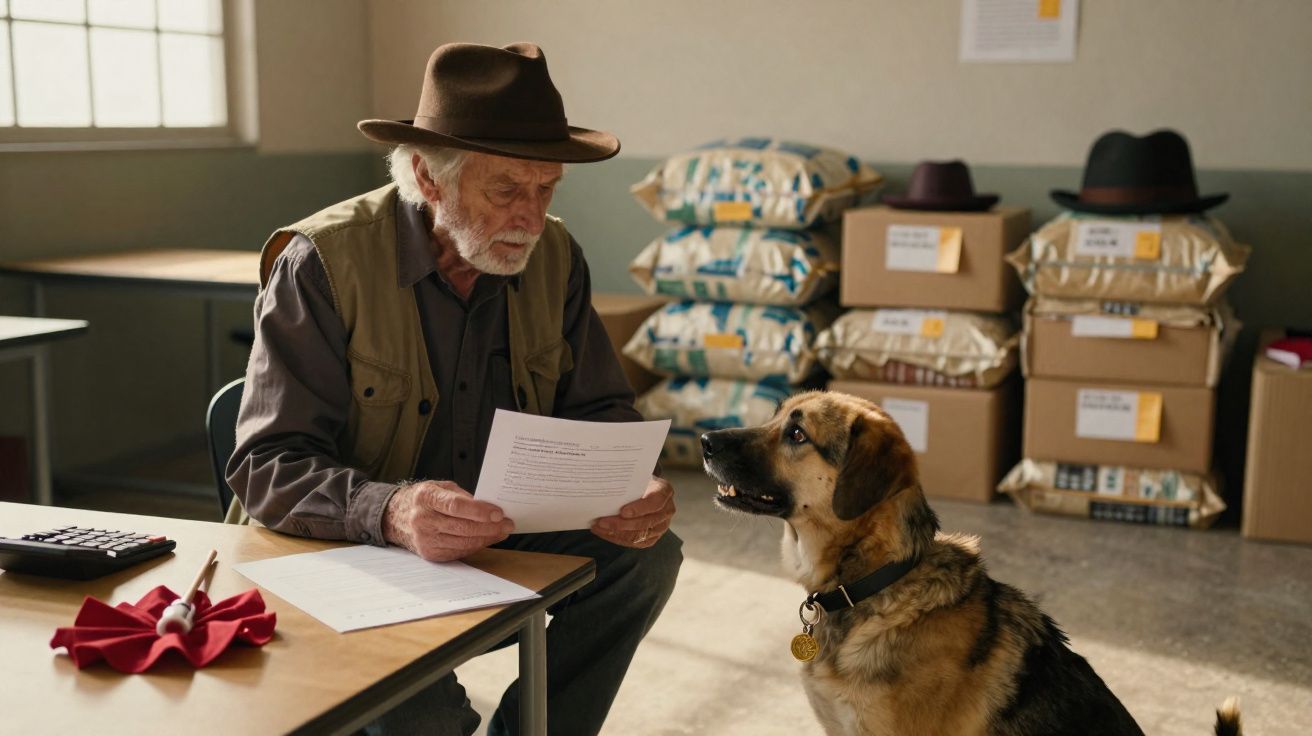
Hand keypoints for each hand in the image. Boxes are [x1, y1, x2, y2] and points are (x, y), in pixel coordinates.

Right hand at [382, 480, 513, 561]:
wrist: (398, 517)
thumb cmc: (426, 499)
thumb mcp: (441, 488)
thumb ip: (463, 496)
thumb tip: (489, 509)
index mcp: (425, 497)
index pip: (456, 506)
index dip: (480, 511)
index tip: (498, 513)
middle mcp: (422, 520)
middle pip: (462, 527)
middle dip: (490, 527)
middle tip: (507, 523)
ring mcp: (425, 539)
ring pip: (463, 542)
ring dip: (487, 538)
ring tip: (502, 531)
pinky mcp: (430, 554)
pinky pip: (459, 552)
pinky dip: (476, 546)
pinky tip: (487, 539)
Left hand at [591, 476, 675, 548]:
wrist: (645, 491)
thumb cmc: (638, 483)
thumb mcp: (635, 478)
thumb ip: (626, 483)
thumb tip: (604, 486)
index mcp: (664, 491)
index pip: (655, 502)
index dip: (639, 508)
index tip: (622, 511)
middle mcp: (666, 511)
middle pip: (645, 522)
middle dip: (621, 524)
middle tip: (602, 521)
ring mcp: (661, 526)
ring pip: (639, 535)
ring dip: (616, 533)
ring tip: (599, 527)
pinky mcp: (652, 538)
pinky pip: (634, 543)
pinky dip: (617, 538)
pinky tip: (604, 532)